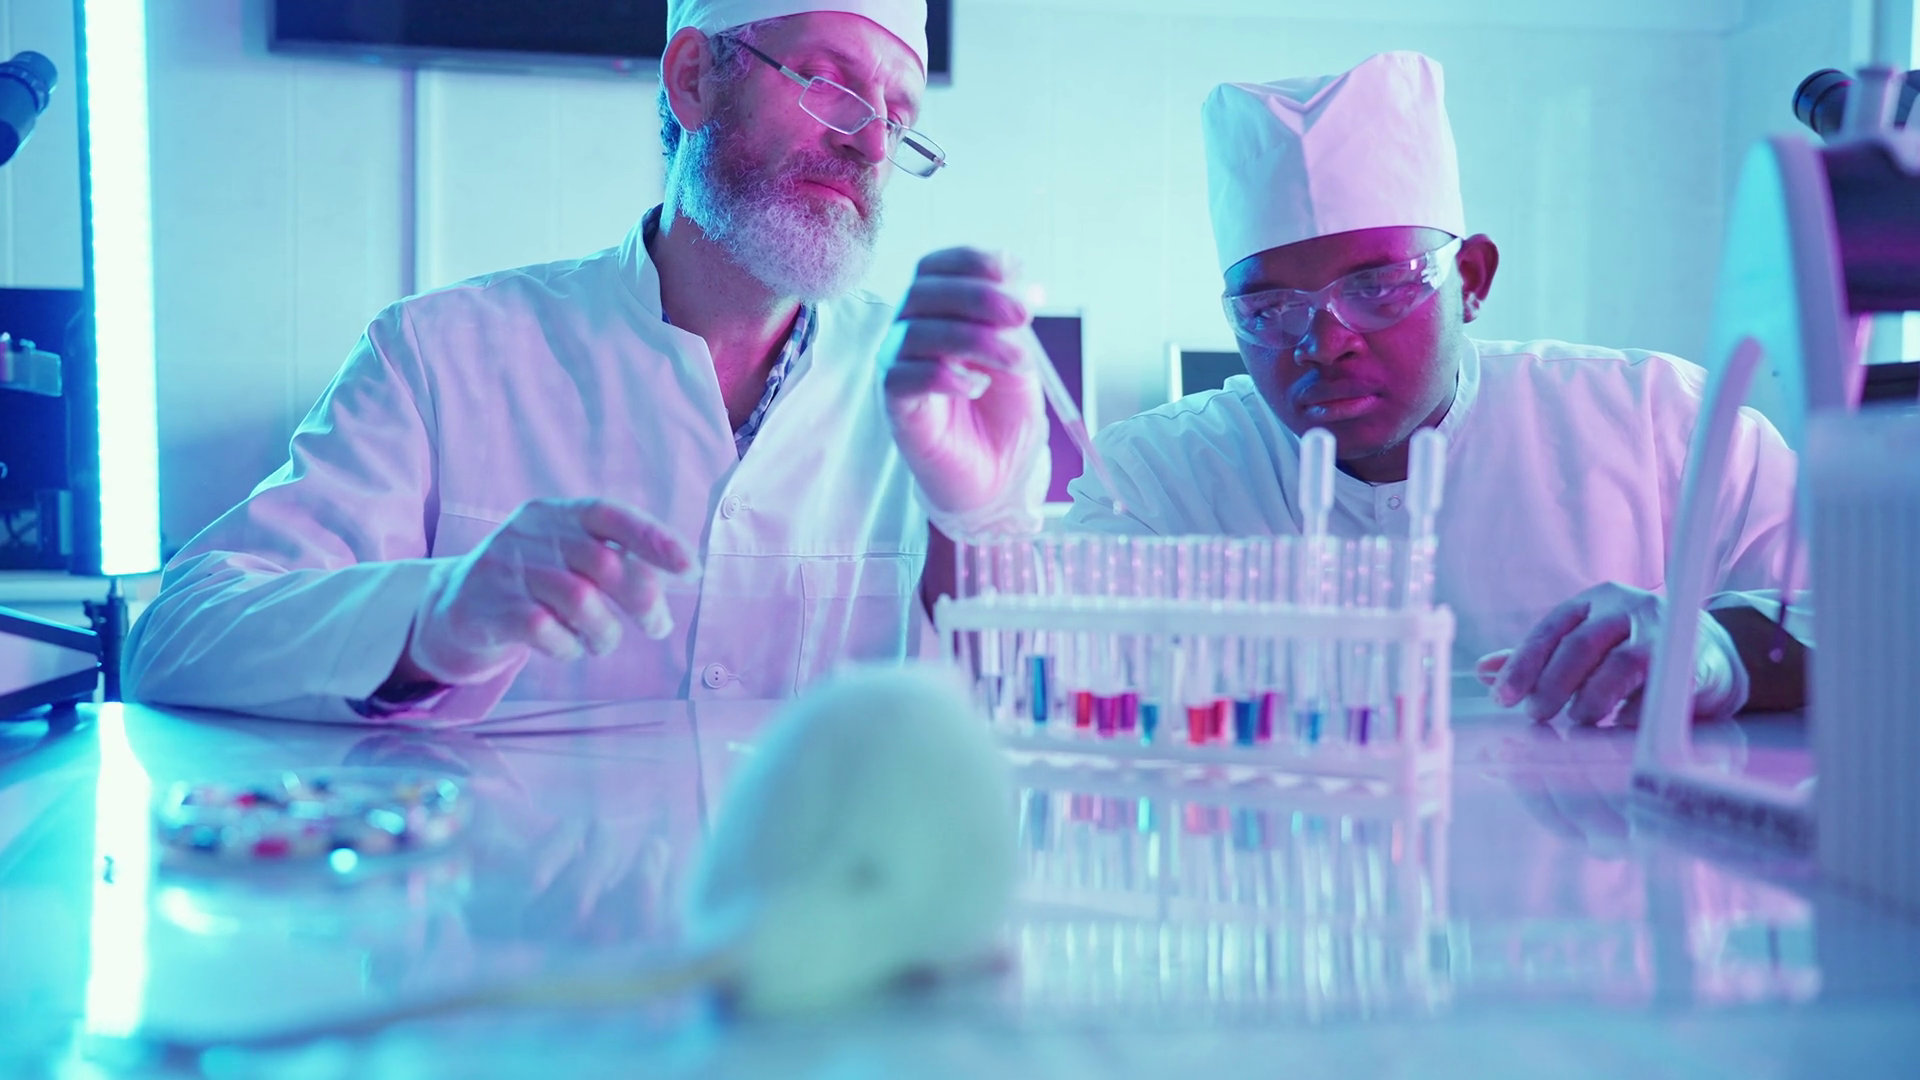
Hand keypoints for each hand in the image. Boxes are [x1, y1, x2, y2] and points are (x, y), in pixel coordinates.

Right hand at [406, 498, 693, 684]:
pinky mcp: (487, 608)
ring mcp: (506, 570)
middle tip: (657, 628)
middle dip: (642, 601)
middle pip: (604, 564)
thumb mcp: (567, 557)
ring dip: (604, 632)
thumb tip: (675, 583)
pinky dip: (567, 647)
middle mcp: (532, 535)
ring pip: (579, 600)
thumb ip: (614, 562)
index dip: (655, 540)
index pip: (612, 516)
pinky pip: (544, 630)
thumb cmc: (532, 583)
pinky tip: (566, 648)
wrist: (452, 606)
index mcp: (558, 515)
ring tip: (602, 642)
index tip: (690, 570)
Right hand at [880, 248, 1045, 520]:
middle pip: (925, 293)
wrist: (1002, 476)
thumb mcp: (1020, 359)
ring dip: (975, 340)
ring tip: (1018, 364)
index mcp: (940, 312)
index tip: (1012, 270)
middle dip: (979, 297)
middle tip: (1022, 316)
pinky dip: (943, 376)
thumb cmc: (1005, 415)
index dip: (970, 261)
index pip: (937, 268)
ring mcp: (900, 368)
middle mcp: (912, 333)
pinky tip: (975, 387)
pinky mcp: (896, 407)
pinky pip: (902, 377)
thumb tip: (1017, 287)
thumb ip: (1012, 326)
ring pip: (917, 333)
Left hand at [1477, 582, 1749, 723]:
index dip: (1523, 664)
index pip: (1550, 629)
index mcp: (1595, 600)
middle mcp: (1629, 606)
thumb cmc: (1636, 649)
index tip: (1501, 698)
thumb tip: (1483, 671)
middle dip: (1553, 684)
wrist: (1712, 653)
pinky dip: (1636, 713)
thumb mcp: (1587, 645)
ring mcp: (1665, 630)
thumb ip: (1541, 657)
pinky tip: (1619, 729)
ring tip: (1577, 724)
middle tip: (1534, 716)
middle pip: (1581, 644)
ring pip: (1621, 665)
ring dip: (1593, 699)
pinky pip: (1661, 689)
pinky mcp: (1696, 661)